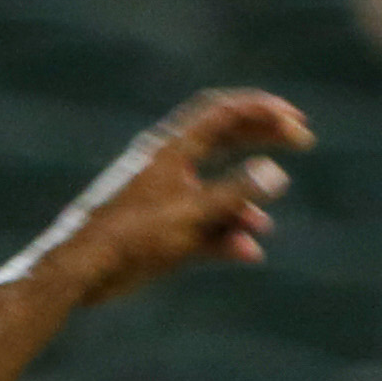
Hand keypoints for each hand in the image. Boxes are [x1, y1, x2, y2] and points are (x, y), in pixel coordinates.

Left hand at [40, 89, 312, 307]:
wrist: (80, 270)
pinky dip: (227, 236)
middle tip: (301, 140)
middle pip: (225, 140)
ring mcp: (166, 199)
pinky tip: (248, 252)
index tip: (295, 121)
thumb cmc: (130, 235)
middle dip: (263, 140)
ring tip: (262, 226)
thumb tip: (276, 173)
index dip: (262, 109)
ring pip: (216, 190)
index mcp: (171, 149)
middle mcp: (170, 167)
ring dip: (244, 205)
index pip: (223, 112)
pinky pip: (204, 227)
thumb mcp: (190, 213)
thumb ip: (235, 193)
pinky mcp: (161, 232)